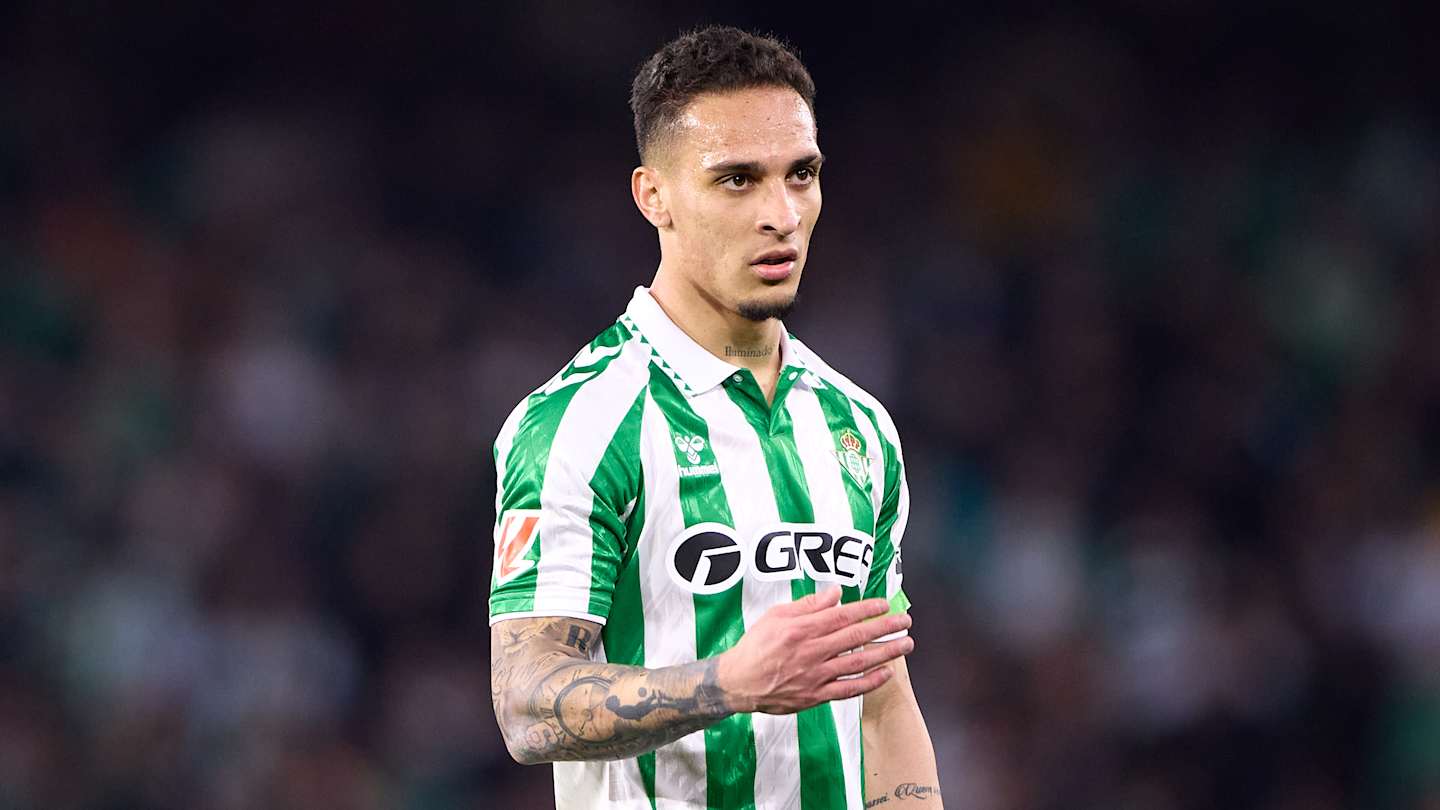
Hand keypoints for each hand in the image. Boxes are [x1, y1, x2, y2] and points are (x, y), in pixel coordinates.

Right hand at [716, 586, 912, 713]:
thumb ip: (808, 605)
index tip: (884, 605)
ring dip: (885, 652)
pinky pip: (849, 689)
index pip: (842, 616)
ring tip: (905, 645)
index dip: (867, 610)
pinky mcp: (816, 695)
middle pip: (856, 637)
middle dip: (885, 627)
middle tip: (905, 621)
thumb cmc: (756, 646)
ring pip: (858, 663)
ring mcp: (816, 675)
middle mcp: (813, 652)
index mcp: (802, 629)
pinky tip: (886, 673)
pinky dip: (869, 682)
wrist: (739, 681)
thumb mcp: (776, 616)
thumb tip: (836, 593)